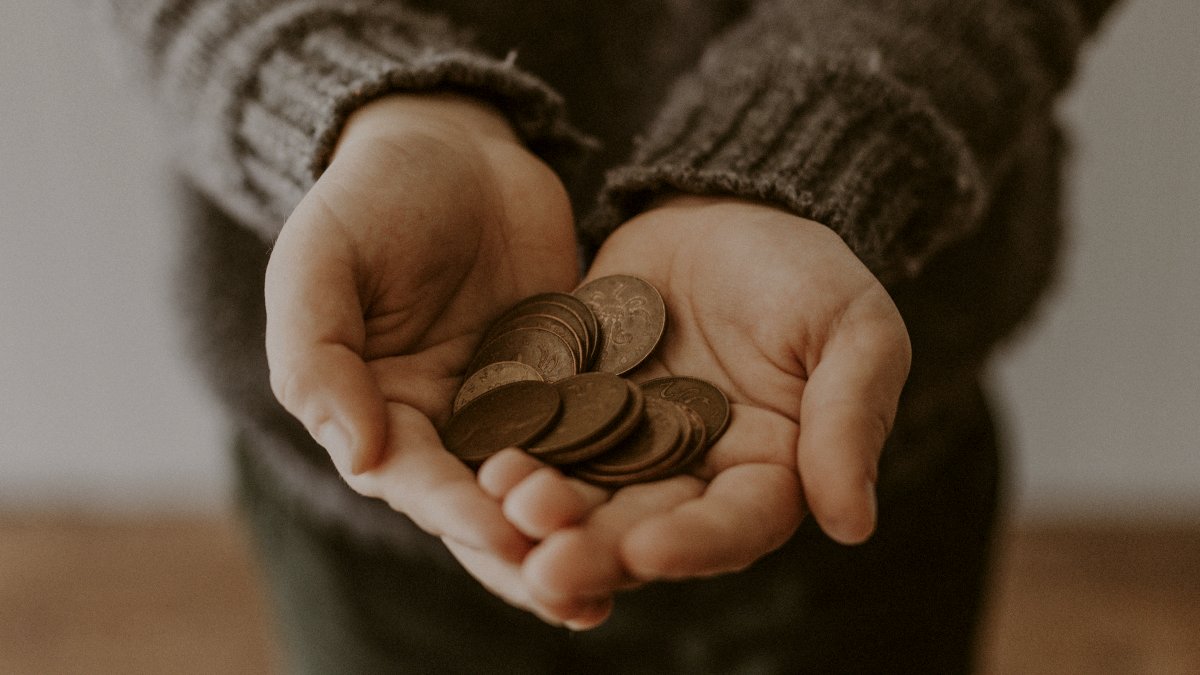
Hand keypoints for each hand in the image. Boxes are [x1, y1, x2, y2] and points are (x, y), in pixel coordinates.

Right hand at [264, 94, 578, 589]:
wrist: (450, 144)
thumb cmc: (368, 198)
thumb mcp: (320, 264)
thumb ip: (320, 358)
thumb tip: (360, 458)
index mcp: (380, 413)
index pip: (417, 480)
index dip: (456, 511)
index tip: (505, 536)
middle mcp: (448, 426)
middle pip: (487, 506)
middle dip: (528, 553)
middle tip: (577, 596)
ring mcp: (515, 405)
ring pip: (549, 482)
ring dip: (581, 530)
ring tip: (626, 576)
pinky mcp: (572, 378)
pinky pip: (597, 426)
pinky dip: (624, 465)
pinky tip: (668, 498)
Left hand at [486, 195, 910, 624]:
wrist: (722, 210)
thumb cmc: (804, 270)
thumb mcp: (852, 330)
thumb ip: (849, 419)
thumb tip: (852, 524)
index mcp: (766, 472)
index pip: (734, 525)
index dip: (693, 544)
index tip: (647, 551)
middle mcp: (690, 475)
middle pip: (644, 527)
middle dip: (597, 549)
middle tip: (545, 567)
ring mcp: (623, 444)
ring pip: (583, 494)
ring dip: (544, 513)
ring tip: (506, 509)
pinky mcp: (570, 406)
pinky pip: (540, 436)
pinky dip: (514, 452)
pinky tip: (482, 463)